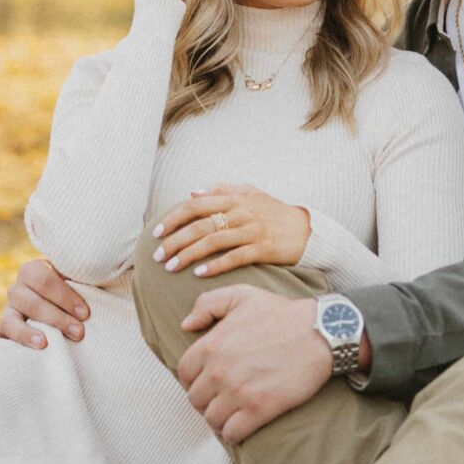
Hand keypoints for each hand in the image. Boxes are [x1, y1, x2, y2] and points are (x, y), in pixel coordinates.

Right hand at [0, 257, 90, 348]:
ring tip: (43, 344)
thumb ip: (85, 278)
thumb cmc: (75, 290)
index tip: (85, 313)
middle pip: (30, 302)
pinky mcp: (4, 331)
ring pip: (10, 321)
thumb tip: (108, 269)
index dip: (64, 296)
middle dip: (56, 318)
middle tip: (79, 333)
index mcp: (33, 270)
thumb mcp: (78, 278)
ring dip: (26, 333)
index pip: (44, 280)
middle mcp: (17, 289)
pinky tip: (0, 348)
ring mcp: (8, 311)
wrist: (58, 303)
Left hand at [152, 185, 310, 277]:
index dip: (174, 218)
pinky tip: (199, 274)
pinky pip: (234, 258)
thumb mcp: (251, 193)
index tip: (156, 231)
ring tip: (171, 267)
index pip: (196, 205)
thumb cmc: (274, 212)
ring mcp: (253, 230)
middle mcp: (242, 212)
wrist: (307, 231)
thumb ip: (221, 190)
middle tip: (158, 255)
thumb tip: (192, 192)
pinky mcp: (263, 249)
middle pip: (200, 225)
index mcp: (235, 197)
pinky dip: (215, 265)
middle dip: (175, 240)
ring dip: (188, 255)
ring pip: (213, 242)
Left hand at [176, 286, 333, 443]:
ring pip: (212, 419)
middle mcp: (220, 371)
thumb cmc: (281, 314)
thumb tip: (185, 325)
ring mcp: (238, 392)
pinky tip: (242, 424)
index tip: (207, 381)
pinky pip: (232, 433)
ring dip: (219, 418)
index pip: (184, 373)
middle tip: (221, 397)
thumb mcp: (241, 295)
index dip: (193, 379)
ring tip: (231, 412)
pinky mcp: (259, 409)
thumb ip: (207, 304)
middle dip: (206, 399)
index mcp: (212, 345)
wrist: (320, 333)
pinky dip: (233, 433)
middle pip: (196, 399)